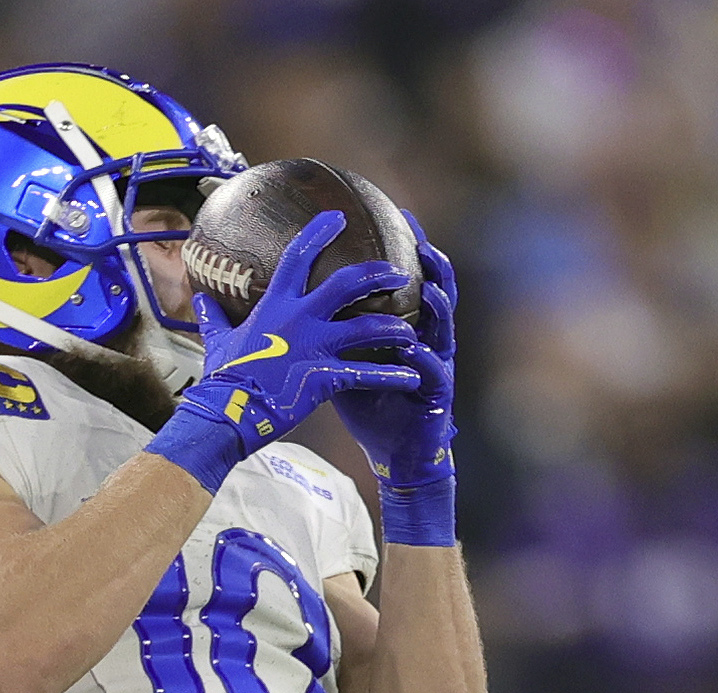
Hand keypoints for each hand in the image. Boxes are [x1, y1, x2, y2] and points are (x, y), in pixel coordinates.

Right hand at [147, 210, 420, 494]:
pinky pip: (365, 373)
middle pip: (347, 284)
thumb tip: (200, 300)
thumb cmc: (222, 378)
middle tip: (398, 273)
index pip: (299, 256)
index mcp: (276, 306)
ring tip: (410, 332)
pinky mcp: (324, 377)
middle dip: (377, 274)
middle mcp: (299, 319)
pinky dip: (391, 376)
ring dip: (394, 327)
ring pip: (367, 327)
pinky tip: (411, 378)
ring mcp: (314, 347)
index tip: (338, 218)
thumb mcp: (217, 341)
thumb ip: (214, 317)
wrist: (226, 413)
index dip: (319, 233)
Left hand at [333, 226, 460, 546]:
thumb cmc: (368, 402)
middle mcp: (422, 335)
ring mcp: (433, 361)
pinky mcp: (434, 392)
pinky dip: (425, 358)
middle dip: (431, 263)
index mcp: (398, 324)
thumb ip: (321, 331)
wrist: (392, 451)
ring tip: (432, 285)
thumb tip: (276, 307)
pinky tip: (420, 347)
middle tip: (420, 238)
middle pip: (432, 289)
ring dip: (439, 304)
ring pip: (442, 326)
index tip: (396, 216)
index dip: (401, 246)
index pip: (402, 278)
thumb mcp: (339, 360)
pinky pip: (432, 371)